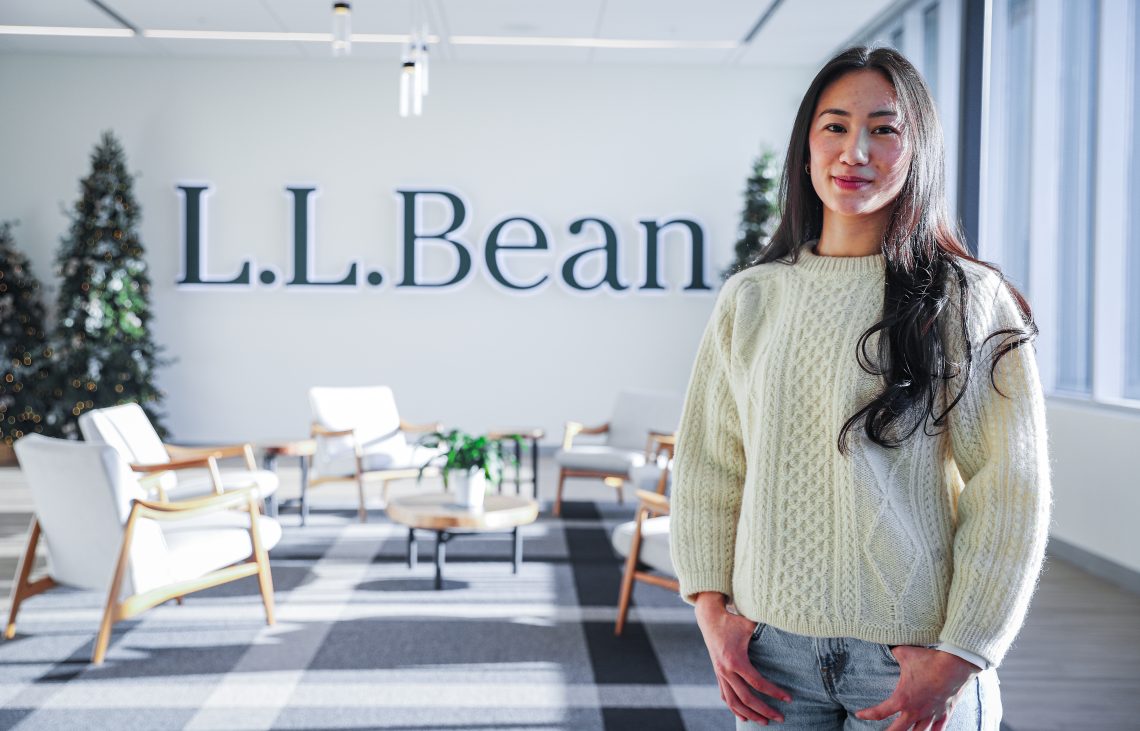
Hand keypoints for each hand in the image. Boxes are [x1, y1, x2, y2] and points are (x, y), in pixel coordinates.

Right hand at [694, 592, 791, 725]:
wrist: (710, 618)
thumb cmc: (733, 621)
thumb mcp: (750, 625)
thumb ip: (767, 630)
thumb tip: (788, 628)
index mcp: (736, 660)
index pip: (758, 683)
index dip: (774, 692)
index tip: (788, 699)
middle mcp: (726, 671)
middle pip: (746, 698)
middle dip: (764, 710)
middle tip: (780, 718)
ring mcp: (720, 674)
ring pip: (734, 702)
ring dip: (749, 714)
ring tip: (764, 722)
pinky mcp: (718, 674)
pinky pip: (725, 696)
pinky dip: (734, 709)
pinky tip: (743, 716)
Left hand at [855, 646, 980, 730]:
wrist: (955, 664)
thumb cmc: (929, 659)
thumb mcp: (904, 653)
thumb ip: (893, 652)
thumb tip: (887, 646)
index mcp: (902, 698)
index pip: (880, 712)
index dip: (867, 715)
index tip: (859, 714)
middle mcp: (916, 710)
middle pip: (898, 730)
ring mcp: (931, 714)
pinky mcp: (944, 713)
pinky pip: (938, 730)